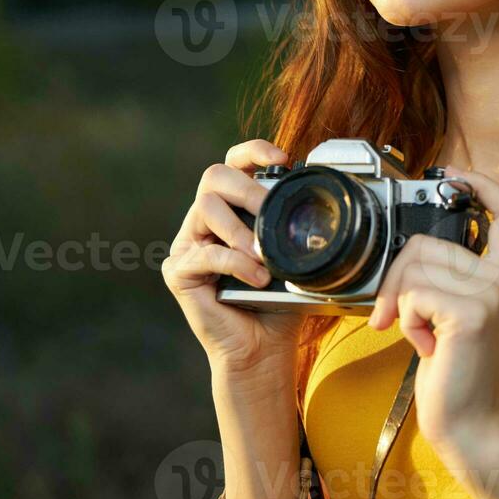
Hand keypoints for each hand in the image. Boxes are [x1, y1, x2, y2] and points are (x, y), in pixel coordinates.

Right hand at [162, 139, 305, 373]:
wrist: (263, 348)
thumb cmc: (280, 300)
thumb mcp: (295, 254)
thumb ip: (296, 225)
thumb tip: (319, 199)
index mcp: (233, 208)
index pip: (234, 163)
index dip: (253, 151)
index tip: (282, 158)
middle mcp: (206, 220)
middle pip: (213, 175)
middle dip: (247, 188)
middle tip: (270, 212)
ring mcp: (189, 243)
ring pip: (205, 207)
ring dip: (241, 229)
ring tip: (263, 255)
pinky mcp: (178, 271)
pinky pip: (204, 254)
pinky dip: (236, 263)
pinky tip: (257, 277)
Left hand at [367, 166, 498, 452]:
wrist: (466, 420)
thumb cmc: (452, 368)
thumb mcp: (450, 310)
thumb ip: (442, 275)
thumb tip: (406, 252)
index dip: (481, 184)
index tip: (452, 174)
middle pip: (426, 241)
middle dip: (397, 276)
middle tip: (399, 316)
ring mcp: (490, 294)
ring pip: (414, 267)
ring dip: (402, 304)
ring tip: (422, 335)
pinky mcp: (470, 313)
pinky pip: (414, 293)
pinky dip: (406, 320)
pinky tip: (424, 345)